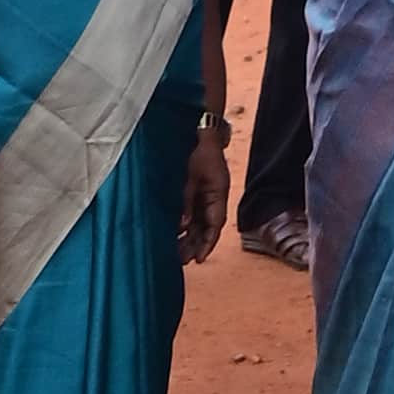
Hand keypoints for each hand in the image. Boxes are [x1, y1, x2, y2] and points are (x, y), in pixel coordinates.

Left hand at [182, 123, 229, 261]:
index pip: (215, 225)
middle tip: (182, 261)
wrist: (199, 132)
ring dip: (190, 238)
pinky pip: (193, 214)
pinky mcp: (197, 193)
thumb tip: (181, 226)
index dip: (208, 243)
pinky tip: (175, 235)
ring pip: (199, 223)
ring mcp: (206, 195)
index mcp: (218, 193)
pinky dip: (185, 226)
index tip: (199, 259)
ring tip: (176, 253)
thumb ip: (186, 200)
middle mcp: (214, 197)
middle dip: (196, 245)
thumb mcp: (190, 176)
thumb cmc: (197, 150)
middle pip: (207, 228)